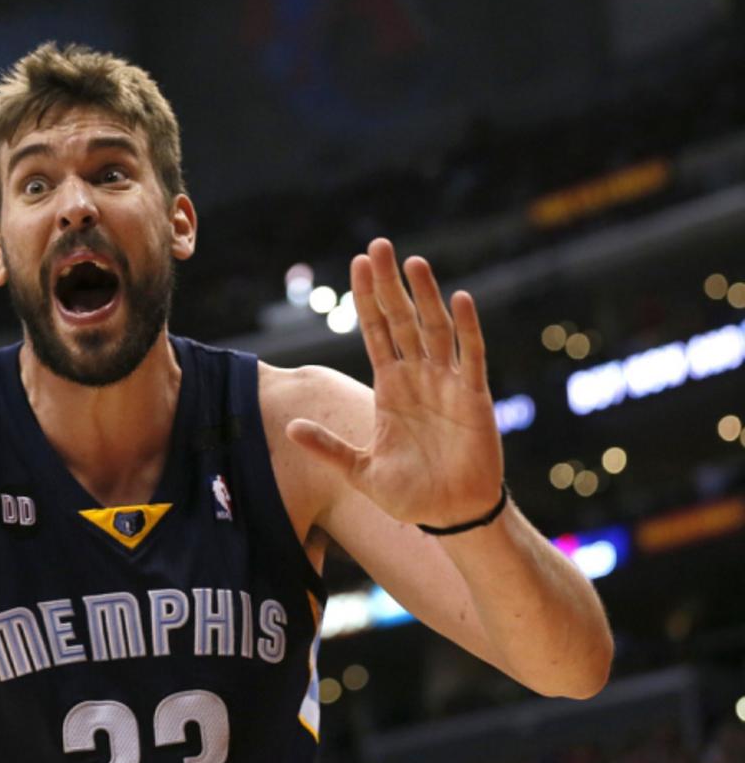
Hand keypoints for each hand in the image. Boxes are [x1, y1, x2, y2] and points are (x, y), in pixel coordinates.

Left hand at [286, 238, 502, 526]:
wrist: (450, 517)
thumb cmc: (409, 495)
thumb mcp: (358, 471)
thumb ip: (328, 447)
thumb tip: (289, 426)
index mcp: (389, 387)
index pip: (375, 331)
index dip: (366, 298)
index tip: (357, 263)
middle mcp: (417, 377)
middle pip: (401, 319)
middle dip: (389, 283)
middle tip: (378, 245)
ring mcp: (447, 384)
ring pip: (434, 329)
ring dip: (425, 296)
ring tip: (412, 262)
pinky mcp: (474, 398)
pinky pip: (470, 356)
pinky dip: (467, 328)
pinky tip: (461, 299)